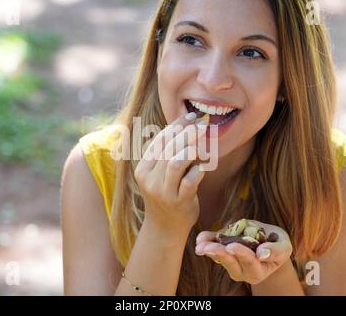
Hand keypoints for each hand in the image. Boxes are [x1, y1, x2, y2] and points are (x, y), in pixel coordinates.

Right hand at [135, 112, 206, 233]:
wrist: (165, 228)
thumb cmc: (165, 195)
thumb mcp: (158, 175)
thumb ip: (166, 154)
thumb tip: (186, 127)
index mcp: (142, 169)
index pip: (158, 140)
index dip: (175, 126)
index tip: (190, 116)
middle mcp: (150, 179)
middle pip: (168, 148)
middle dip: (186, 133)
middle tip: (201, 125)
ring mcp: (163, 192)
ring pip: (176, 162)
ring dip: (191, 149)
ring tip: (201, 143)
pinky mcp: (179, 202)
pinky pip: (190, 181)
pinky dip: (199, 170)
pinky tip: (203, 166)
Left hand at [195, 220, 292, 284]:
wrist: (267, 240)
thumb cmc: (277, 244)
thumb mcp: (284, 246)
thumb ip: (277, 251)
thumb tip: (262, 254)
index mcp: (258, 271)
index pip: (250, 263)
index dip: (241, 255)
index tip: (232, 247)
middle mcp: (241, 270)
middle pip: (230, 263)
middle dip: (220, 254)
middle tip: (209, 248)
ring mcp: (230, 261)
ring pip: (218, 257)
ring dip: (209, 250)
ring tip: (201, 244)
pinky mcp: (222, 249)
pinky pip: (212, 248)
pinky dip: (206, 241)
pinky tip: (200, 238)